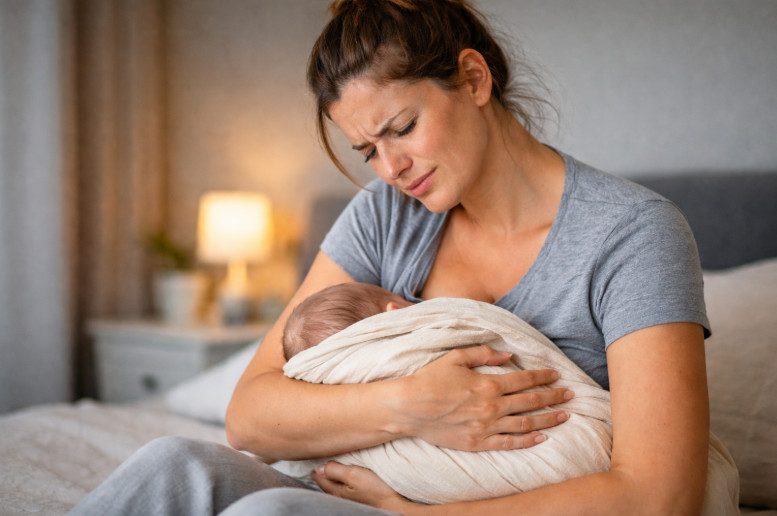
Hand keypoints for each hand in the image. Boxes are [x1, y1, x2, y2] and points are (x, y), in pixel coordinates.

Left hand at [312, 461, 413, 512]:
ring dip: (334, 473)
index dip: (316, 466)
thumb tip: (319, 467)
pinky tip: (348, 472)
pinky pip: (346, 484)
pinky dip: (344, 477)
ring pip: (336, 482)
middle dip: (323, 470)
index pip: (319, 478)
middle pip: (326, 481)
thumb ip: (335, 470)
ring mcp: (350, 495)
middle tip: (320, 458)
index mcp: (336, 490)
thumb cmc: (375, 489)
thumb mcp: (353, 475)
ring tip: (332, 463)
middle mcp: (341, 495)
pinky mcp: (360, 493)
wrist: (394, 502)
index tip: (315, 455)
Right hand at [393, 344, 571, 450]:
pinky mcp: (477, 442)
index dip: (543, 376)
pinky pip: (508, 443)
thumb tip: (507, 354)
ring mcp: (485, 427)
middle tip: (570, 395)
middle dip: (553, 397)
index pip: (524, 379)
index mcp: (488, 384)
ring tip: (564, 417)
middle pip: (531, 402)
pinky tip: (541, 438)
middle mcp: (491, 406)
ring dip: (547, 419)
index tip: (556, 375)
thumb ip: (483, 353)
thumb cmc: (430, 379)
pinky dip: (527, 441)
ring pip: (525, 424)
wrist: (408, 408)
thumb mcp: (455, 357)